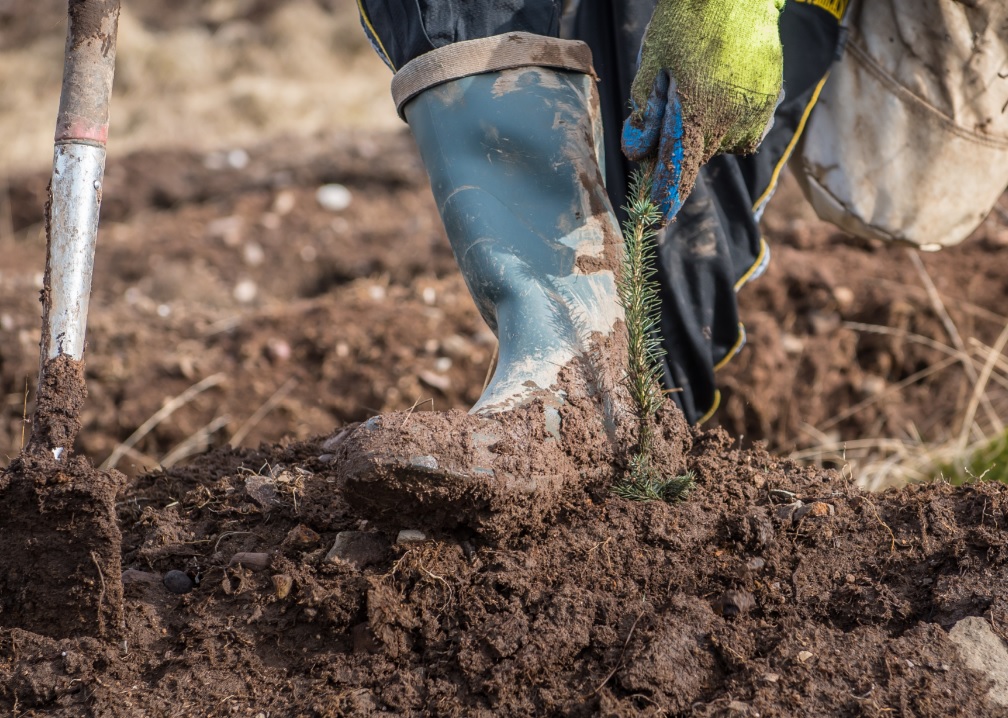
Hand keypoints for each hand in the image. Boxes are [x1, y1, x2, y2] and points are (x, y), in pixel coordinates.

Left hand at [622, 0, 784, 223]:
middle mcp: (729, 123)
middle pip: (694, 156)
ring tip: (699, 83)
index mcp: (696, 114)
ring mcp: (753, 116)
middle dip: (677, 145)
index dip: (664, 198)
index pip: (676, 171)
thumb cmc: (688, 21)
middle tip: (669, 104)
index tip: (655, 221)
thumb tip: (638, 151)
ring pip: (717, 143)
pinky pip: (741, 130)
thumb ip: (645, 110)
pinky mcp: (769, 106)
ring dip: (703, 129)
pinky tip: (720, 88)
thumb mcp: (653, 61)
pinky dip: (726, 121)